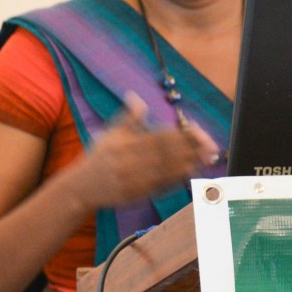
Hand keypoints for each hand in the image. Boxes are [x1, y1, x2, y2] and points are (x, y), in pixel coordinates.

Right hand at [65, 93, 218, 211]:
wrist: (80, 188)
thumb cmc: (98, 158)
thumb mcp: (109, 134)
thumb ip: (127, 117)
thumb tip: (135, 96)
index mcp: (126, 144)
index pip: (159, 136)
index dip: (181, 133)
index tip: (198, 129)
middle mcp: (130, 161)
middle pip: (167, 154)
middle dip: (191, 148)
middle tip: (211, 144)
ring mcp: (134, 180)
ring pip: (166, 171)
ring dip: (189, 164)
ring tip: (207, 158)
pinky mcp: (136, 195)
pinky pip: (160, 187)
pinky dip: (176, 180)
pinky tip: (191, 174)